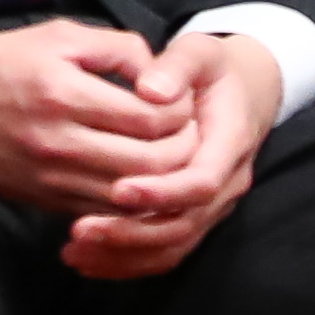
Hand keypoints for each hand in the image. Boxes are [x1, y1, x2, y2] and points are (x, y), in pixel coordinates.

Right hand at [0, 19, 193, 215]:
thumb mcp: (58, 35)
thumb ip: (117, 48)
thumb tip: (161, 74)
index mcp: (63, 93)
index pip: (150, 118)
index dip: (180, 112)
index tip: (185, 102)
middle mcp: (58, 142)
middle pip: (149, 165)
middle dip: (182, 151)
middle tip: (191, 134)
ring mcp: (50, 179)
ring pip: (130, 197)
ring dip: (162, 182)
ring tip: (171, 157)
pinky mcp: (44, 201)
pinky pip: (102, 211)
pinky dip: (130, 202)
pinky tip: (140, 180)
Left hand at [60, 32, 284, 280]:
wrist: (239, 92)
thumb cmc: (211, 70)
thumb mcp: (200, 52)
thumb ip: (177, 66)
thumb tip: (150, 91)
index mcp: (230, 143)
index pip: (201, 182)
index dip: (161, 191)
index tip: (118, 190)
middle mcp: (226, 184)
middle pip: (184, 224)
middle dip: (132, 232)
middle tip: (81, 230)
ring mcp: (211, 206)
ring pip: (172, 246)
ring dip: (124, 254)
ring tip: (75, 250)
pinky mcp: (191, 217)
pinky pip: (163, 251)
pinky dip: (126, 261)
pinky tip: (86, 259)